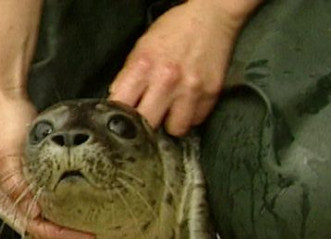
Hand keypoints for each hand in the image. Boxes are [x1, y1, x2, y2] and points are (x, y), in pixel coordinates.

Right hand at [0, 97, 94, 238]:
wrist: (4, 104)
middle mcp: (14, 201)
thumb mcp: (8, 155)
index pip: (35, 228)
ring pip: (40, 235)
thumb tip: (36, 214)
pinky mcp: (33, 188)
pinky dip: (57, 236)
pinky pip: (45, 219)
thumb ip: (18, 185)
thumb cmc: (5, 126)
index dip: (60, 237)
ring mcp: (23, 196)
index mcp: (8, 197)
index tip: (85, 237)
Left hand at [109, 0, 258, 135]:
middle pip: (147, 125)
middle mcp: (167, 80)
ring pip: (175, 129)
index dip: (120, 118)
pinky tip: (188, 100)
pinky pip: (196, 120)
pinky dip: (191, 115)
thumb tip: (119, 100)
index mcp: (144, 66)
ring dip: (172, 122)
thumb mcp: (142, 47)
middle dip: (146, 124)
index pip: (122, 107)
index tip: (123, 120)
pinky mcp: (211, 94)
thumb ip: (129, 75)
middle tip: (148, 115)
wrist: (211, 17)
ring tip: (171, 108)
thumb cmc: (175, 30)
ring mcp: (191, 89)